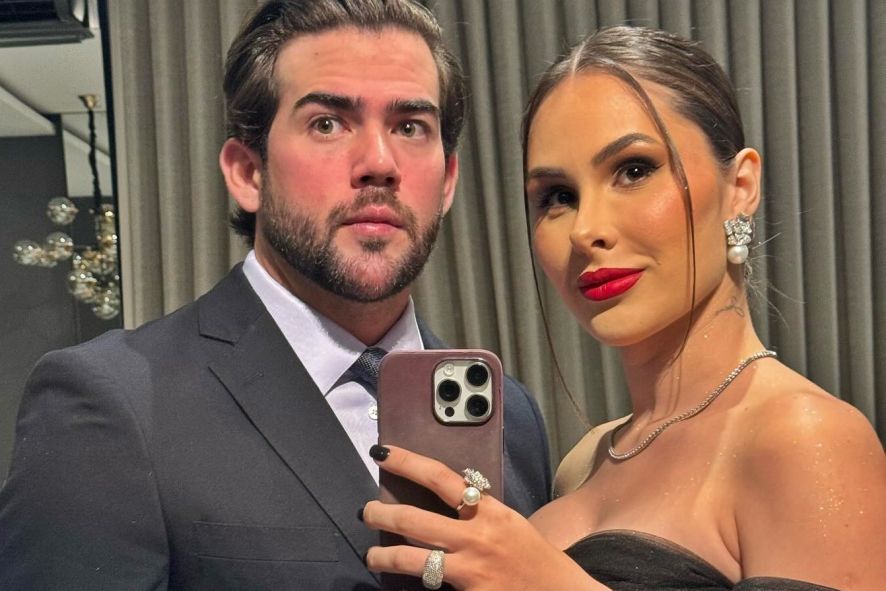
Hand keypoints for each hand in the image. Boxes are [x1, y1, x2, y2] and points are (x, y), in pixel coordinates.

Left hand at [361, 445, 601, 590]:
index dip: (407, 462)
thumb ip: (476, 512)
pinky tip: (397, 588)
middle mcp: (475, 537)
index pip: (440, 478)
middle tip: (366, 511)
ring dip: (383, 555)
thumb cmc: (534, 556)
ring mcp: (470, 570)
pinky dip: (411, 587)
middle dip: (382, 513)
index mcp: (488, 511)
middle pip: (414, 519)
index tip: (383, 453)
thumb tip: (441, 502)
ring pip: (412, 559)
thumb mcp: (508, 522)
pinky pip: (428, 589)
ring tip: (372, 555)